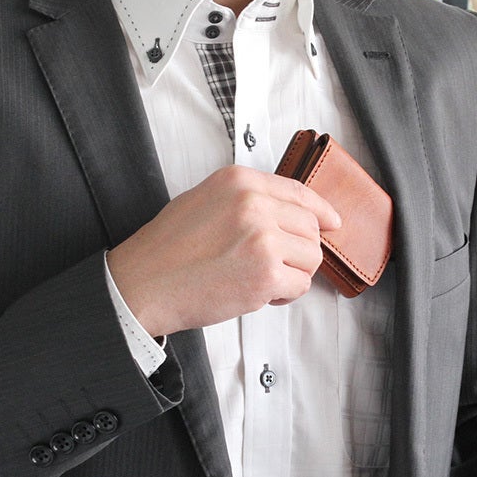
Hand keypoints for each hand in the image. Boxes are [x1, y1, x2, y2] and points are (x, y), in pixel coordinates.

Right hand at [106, 164, 340, 336]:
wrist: (143, 284)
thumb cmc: (168, 249)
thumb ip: (246, 199)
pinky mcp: (265, 274)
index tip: (334, 222)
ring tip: (261, 280)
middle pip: (310, 227)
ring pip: (311, 257)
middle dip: (298, 251)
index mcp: (239, 181)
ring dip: (293, 273)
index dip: (321, 210)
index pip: (299, 191)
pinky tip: (258, 294)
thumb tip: (287, 213)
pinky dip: (285, 295)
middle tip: (272, 265)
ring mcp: (262, 238)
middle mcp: (254, 204)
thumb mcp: (203, 200)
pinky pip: (300, 285)